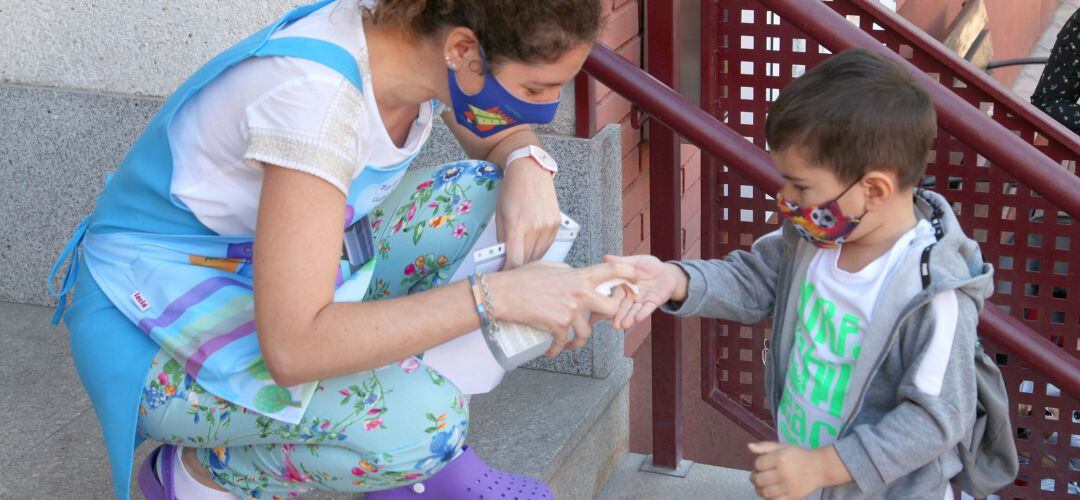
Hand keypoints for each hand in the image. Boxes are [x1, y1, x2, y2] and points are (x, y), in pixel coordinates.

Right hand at [486, 261, 637, 357]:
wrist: (503, 294)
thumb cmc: (521, 279)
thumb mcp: (550, 267)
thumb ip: (568, 273)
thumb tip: (575, 277)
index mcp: (578, 276)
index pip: (612, 270)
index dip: (629, 275)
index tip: (634, 282)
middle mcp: (579, 292)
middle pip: (611, 307)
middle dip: (610, 316)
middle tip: (600, 321)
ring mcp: (570, 310)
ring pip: (588, 332)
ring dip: (579, 342)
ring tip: (571, 344)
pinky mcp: (558, 325)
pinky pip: (565, 342)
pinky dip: (558, 350)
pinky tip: (552, 352)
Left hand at [496, 159, 560, 268]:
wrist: (530, 172)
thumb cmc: (511, 190)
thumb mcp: (500, 215)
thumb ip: (503, 238)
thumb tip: (504, 256)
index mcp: (518, 225)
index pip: (515, 260)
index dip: (509, 270)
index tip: (504, 272)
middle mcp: (536, 227)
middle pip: (528, 260)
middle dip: (518, 266)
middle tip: (510, 266)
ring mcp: (548, 226)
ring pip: (540, 255)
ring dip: (530, 259)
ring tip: (521, 256)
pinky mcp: (556, 224)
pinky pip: (547, 245)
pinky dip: (539, 249)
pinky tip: (531, 245)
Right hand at [603, 255, 688, 329]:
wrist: (668, 273)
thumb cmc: (650, 267)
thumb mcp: (636, 262)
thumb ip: (621, 262)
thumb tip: (605, 257)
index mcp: (624, 286)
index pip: (615, 296)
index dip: (608, 302)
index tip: (600, 311)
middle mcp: (631, 296)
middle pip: (623, 306)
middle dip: (618, 316)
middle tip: (613, 325)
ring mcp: (642, 300)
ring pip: (634, 310)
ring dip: (629, 318)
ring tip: (624, 325)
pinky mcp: (653, 302)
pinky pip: (648, 308)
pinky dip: (643, 313)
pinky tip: (637, 319)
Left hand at [748, 442, 851, 498]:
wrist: (819, 468)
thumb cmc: (798, 456)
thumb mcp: (783, 447)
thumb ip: (765, 447)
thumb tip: (749, 446)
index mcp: (780, 458)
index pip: (758, 464)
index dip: (757, 465)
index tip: (763, 465)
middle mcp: (783, 473)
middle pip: (758, 480)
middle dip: (755, 478)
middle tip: (759, 476)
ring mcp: (788, 486)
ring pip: (764, 492)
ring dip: (760, 489)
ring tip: (764, 485)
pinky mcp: (793, 497)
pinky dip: (769, 498)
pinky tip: (772, 492)